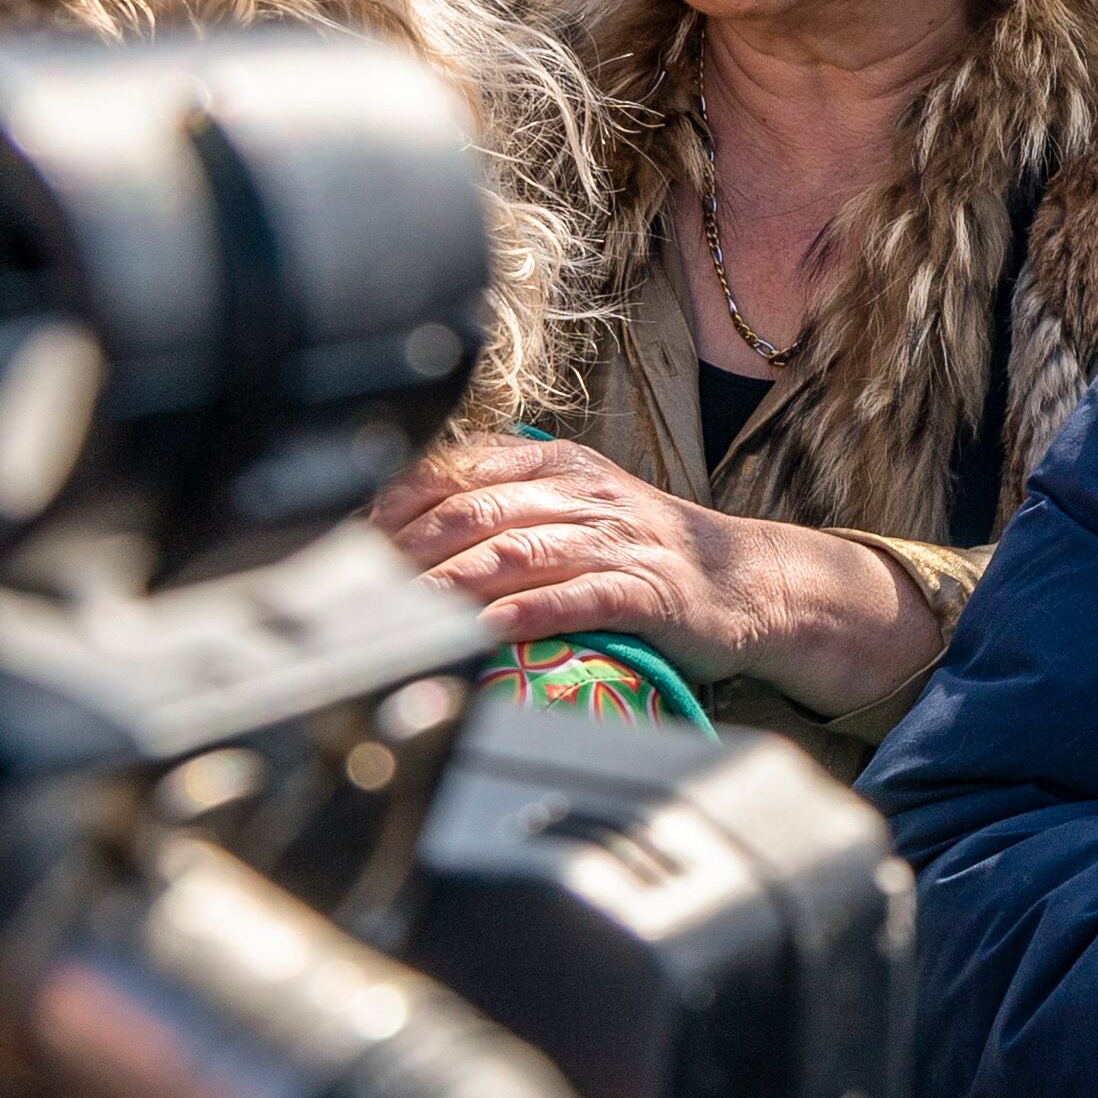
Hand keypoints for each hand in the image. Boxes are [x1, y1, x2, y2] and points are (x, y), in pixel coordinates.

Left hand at [373, 434, 934, 712]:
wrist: (755, 585)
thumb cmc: (649, 558)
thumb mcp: (576, 511)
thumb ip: (502, 506)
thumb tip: (406, 527)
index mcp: (559, 465)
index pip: (460, 466)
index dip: (396, 498)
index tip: (342, 533)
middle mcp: (585, 493)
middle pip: (476, 508)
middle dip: (407, 546)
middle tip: (356, 585)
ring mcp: (619, 541)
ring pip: (516, 550)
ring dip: (451, 581)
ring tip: (401, 611)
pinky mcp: (650, 592)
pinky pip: (578, 598)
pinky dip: (526, 614)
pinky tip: (485, 632)